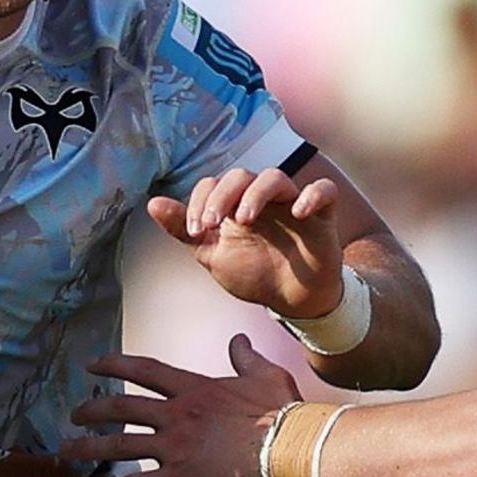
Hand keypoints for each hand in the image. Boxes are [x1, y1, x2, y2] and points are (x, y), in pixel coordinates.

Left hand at [66, 338, 308, 476]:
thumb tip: (238, 341)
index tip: (92, 365)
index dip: (114, 365)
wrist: (288, 448)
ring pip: (119, 446)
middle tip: (76, 415)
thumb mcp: (265, 375)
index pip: (144, 371)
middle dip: (93, 411)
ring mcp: (173, 448)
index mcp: (192, 390)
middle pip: (121, 409)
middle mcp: (175, 415)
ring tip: (68, 452)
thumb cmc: (281, 413)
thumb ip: (245, 358)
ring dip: (89, 448)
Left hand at [149, 167, 352, 321]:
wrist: (290, 300)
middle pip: (242, 175)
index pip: (213, 184)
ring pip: (276, 177)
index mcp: (234, 205)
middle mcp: (261, 199)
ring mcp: (291, 204)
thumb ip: (184, 230)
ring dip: (256, 194)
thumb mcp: (213, 255)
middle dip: (223, 195)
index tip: (195, 230)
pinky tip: (299, 211)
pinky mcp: (321, 214)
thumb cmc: (254, 274)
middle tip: (213, 223)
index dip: (200, 200)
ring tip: (244, 219)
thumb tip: (152, 203)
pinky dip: (312, 195)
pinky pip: (324, 191)